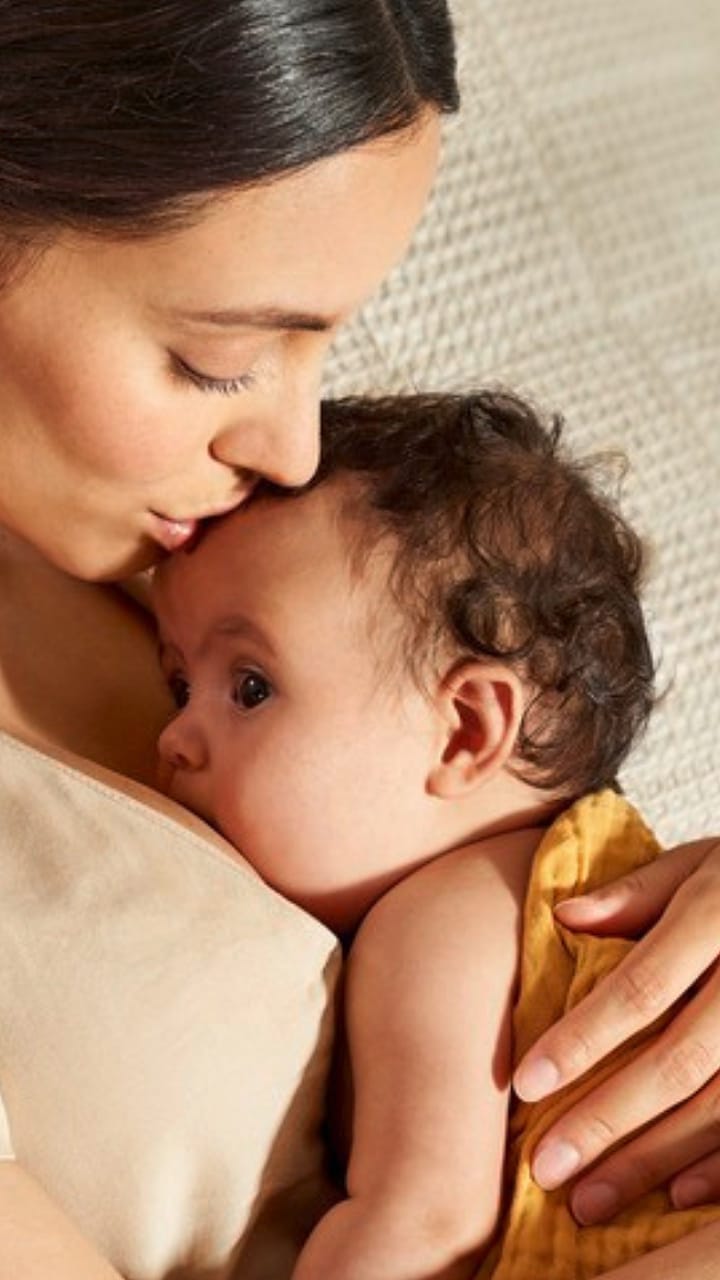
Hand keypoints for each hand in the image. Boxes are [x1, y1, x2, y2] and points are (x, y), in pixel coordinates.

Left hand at [512, 837, 719, 1210]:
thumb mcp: (699, 865)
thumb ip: (636, 893)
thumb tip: (563, 918)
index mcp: (715, 918)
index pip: (641, 988)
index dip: (583, 1039)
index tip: (525, 1085)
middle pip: (678, 1061)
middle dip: (608, 1121)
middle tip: (546, 1169)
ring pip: (719, 1104)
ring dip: (654, 1160)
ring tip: (591, 1201)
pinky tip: (675, 1197)